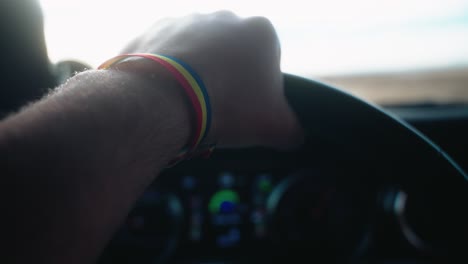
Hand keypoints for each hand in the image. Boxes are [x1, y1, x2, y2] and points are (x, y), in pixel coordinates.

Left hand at [122, 11, 303, 148]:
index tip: (246, 108)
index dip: (259, 88)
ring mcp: (184, 20)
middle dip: (226, 76)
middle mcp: (223, 17)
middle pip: (230, 53)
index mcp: (260, 31)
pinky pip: (164, 55)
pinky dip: (165, 73)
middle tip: (217, 107)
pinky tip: (165, 95)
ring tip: (188, 102)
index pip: (267, 60)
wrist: (166, 99)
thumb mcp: (275, 127)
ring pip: (196, 51)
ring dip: (195, 72)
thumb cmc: (228, 107)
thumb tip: (293, 137)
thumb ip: (292, 129)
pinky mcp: (153, 31)